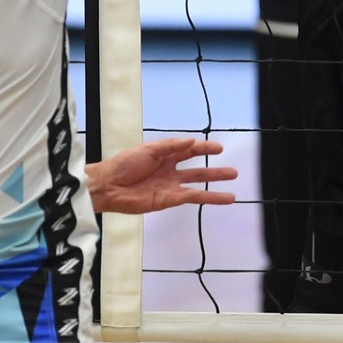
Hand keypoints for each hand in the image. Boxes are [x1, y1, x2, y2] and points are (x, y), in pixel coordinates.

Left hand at [87, 137, 236, 214]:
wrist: (109, 186)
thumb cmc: (125, 164)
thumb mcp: (149, 149)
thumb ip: (172, 146)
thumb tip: (192, 142)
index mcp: (165, 155)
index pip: (190, 151)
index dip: (205, 149)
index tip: (219, 149)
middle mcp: (170, 171)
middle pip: (198, 171)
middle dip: (215, 171)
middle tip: (233, 172)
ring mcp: (170, 187)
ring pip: (198, 187)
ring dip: (215, 188)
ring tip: (232, 190)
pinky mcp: (168, 200)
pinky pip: (191, 198)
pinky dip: (207, 198)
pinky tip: (219, 199)